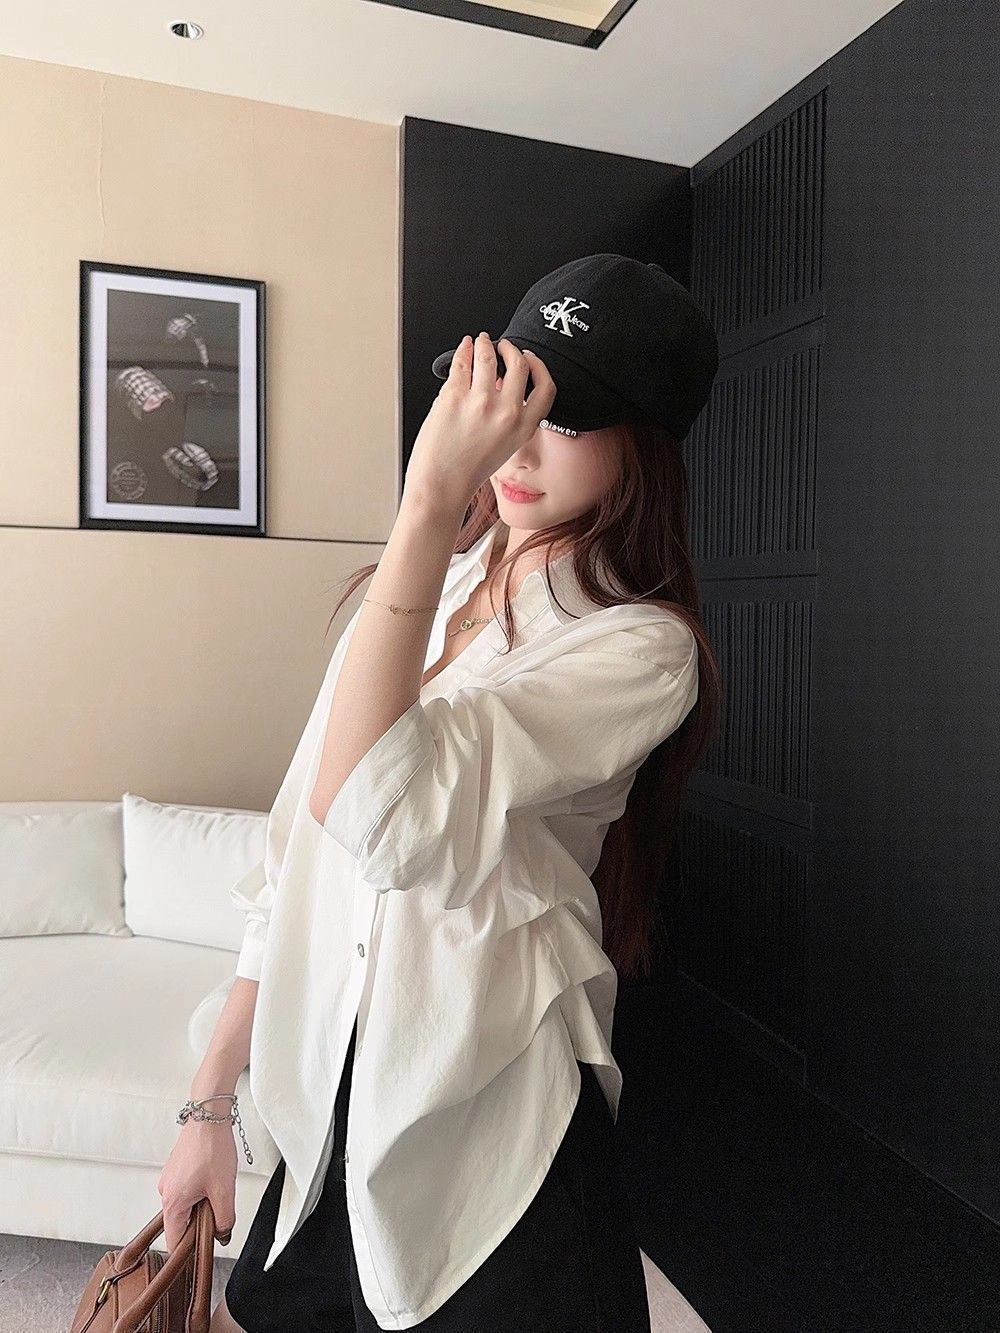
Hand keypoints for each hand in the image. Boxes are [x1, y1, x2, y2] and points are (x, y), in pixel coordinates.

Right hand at [157, 1119, 237, 1252]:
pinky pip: (185, 1190)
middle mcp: (166, 1192)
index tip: (201, 1253)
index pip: (174, 1241)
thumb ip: (224, 1218)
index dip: (188, 1251)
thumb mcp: (224, 1189)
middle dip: (199, 1223)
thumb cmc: (212, 1147)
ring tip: (217, 1188)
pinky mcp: (176, 1169)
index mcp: (172, 1202)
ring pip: (184, 1205)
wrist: (209, 1116)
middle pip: (180, 1223)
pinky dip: (199, 1191)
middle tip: (218, 1212)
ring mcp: (169, 1179)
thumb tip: (222, 1234)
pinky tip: (212, 1178)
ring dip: (201, 1204)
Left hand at [404, 333, 556, 508]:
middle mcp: (506, 413)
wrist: (441, 485)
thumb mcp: (504, 447)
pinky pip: (462, 363)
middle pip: (519, 364)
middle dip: (511, 348)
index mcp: (523, 428)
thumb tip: (501, 384)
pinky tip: (464, 348)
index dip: (539, 366)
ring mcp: (480, 402)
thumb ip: (510, 418)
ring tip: (481, 341)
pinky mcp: (454, 396)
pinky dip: (463, 350)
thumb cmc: (467, 472)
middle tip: (503, 345)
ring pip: (488, 356)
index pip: (546, 387)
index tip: (529, 358)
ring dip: (485, 343)